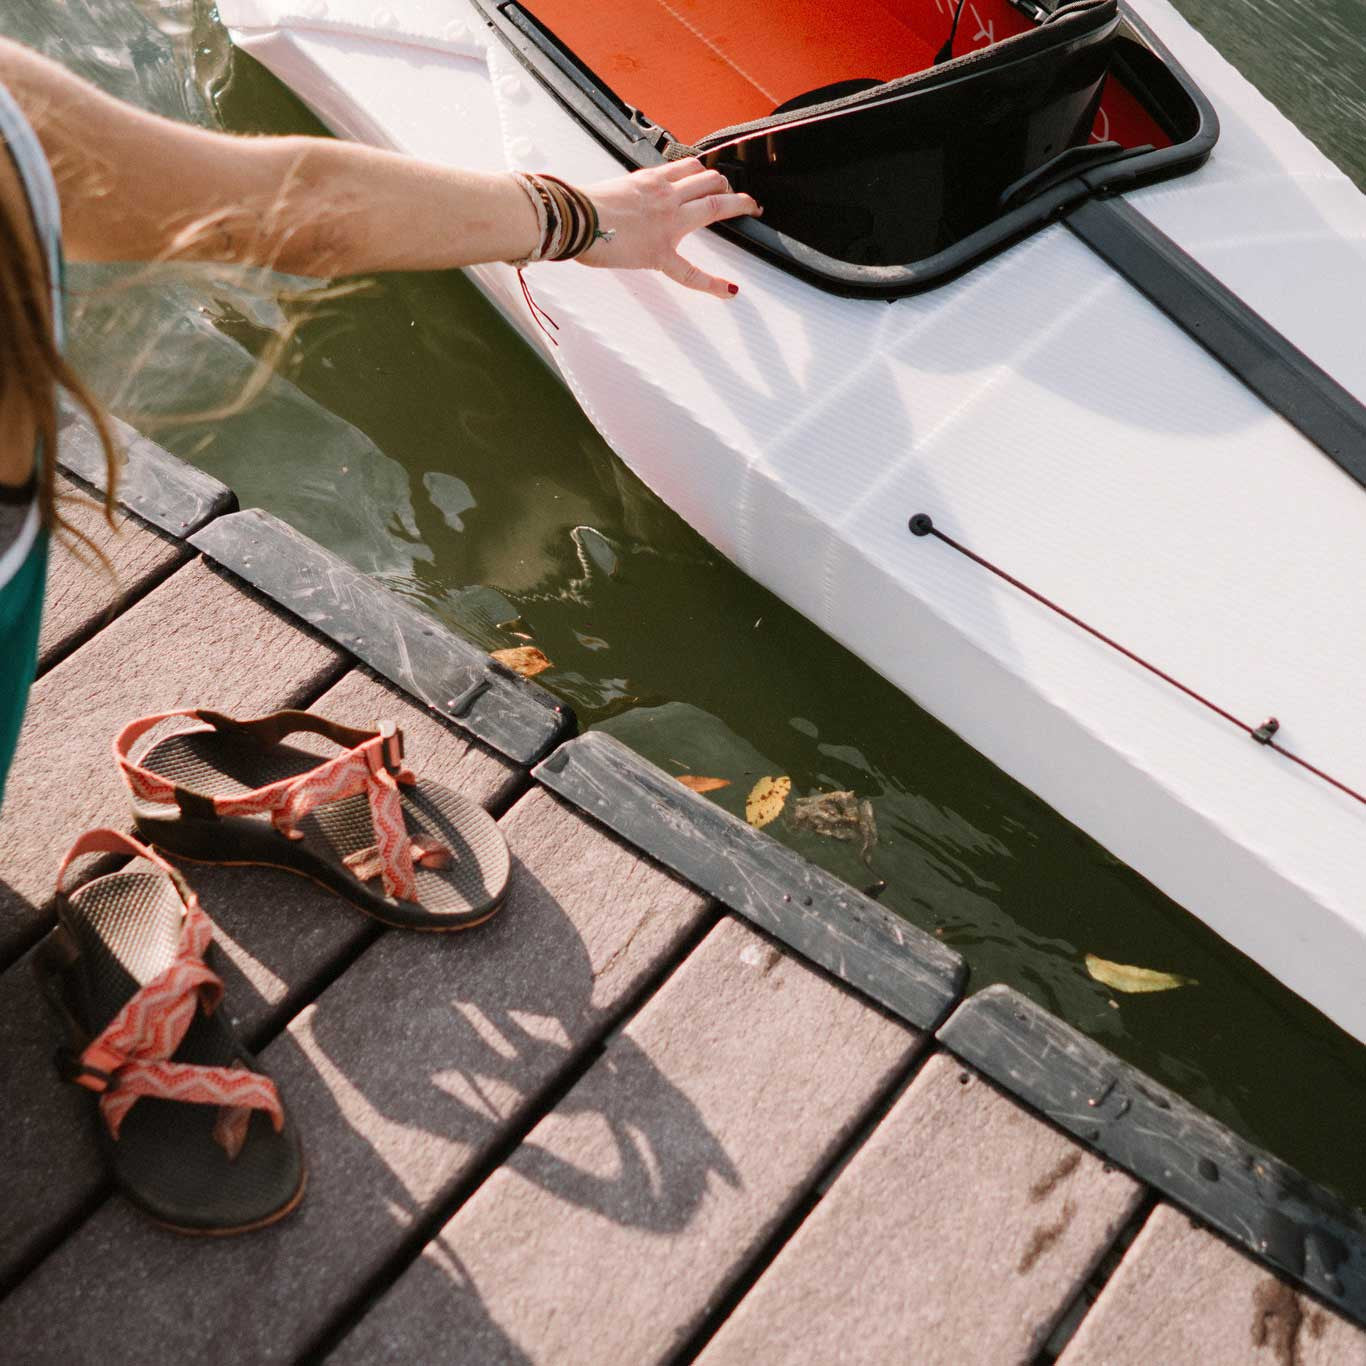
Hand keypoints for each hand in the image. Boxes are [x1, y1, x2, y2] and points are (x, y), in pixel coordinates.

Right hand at [578, 158, 760, 298]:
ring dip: (738, 203)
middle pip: (708, 179)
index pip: (687, 167)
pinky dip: (713, 283)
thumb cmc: (580, 207)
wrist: (573, 217)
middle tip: (739, 194)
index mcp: (650, 180)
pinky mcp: (660, 253)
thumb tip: (619, 208)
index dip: (704, 171)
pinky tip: (729, 290)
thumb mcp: (609, 191)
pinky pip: (691, 272)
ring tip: (752, 209)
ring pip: (713, 205)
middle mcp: (665, 195)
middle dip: (728, 184)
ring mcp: (667, 223)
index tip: (712, 177)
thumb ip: (624, 197)